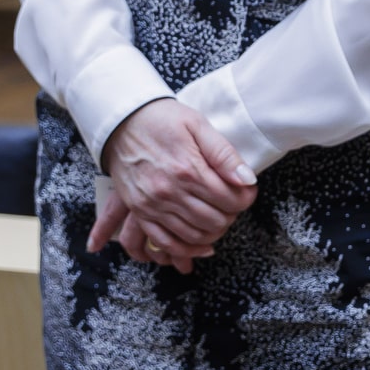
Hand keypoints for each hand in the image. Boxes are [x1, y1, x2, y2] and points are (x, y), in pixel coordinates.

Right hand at [88, 99, 257, 272]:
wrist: (122, 121)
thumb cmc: (162, 120)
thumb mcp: (197, 125)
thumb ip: (223, 153)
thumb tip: (247, 179)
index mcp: (188, 169)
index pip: (229, 199)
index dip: (245, 198)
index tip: (247, 192)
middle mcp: (169, 192)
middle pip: (214, 220)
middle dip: (231, 215)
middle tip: (233, 204)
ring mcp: (152, 205)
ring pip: (193, 235)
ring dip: (213, 233)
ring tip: (219, 219)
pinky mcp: (140, 212)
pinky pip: (165, 242)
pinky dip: (185, 249)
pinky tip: (199, 245)